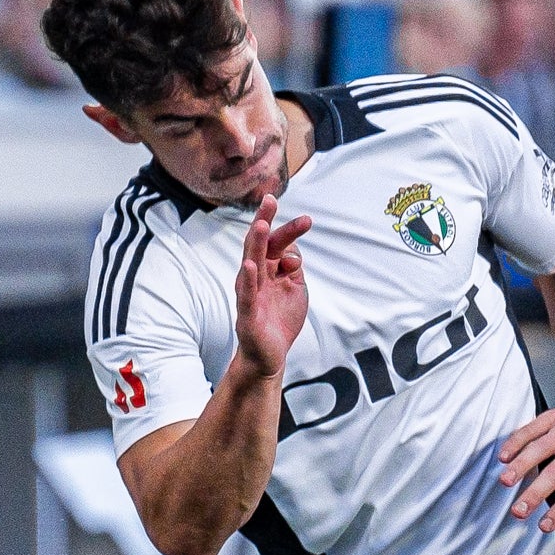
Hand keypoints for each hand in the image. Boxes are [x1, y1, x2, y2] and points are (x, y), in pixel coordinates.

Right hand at [232, 193, 313, 382]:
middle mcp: (257, 276)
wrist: (269, 354)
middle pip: (259, 244)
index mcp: (268, 269)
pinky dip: (248, 280)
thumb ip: (293, 267)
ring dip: (255, 244)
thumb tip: (293, 251)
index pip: (277, 243)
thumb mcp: (295, 288)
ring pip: (250, 263)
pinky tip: (250, 266)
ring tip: (260, 225)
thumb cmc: (280, 319)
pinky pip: (246, 294)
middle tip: (270, 200)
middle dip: (265, 221)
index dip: (290, 230)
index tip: (307, 219)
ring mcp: (250, 292)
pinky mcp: (247, 312)